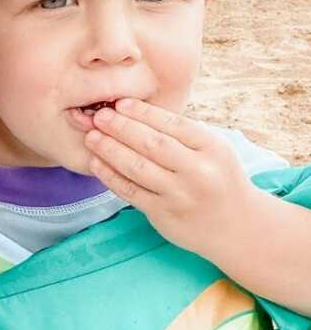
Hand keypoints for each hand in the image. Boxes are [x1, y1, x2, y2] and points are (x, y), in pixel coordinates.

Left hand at [84, 99, 252, 255]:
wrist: (236, 225)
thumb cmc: (218, 179)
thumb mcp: (214, 150)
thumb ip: (184, 135)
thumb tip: (137, 112)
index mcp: (212, 148)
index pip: (173, 124)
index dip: (144, 113)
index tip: (121, 103)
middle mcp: (197, 171)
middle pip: (152, 144)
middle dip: (122, 128)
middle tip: (99, 117)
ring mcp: (180, 194)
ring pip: (138, 168)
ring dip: (110, 150)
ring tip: (92, 137)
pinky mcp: (164, 214)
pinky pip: (131, 192)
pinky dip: (111, 177)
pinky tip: (96, 164)